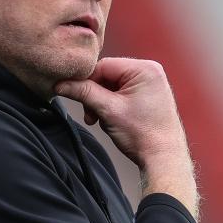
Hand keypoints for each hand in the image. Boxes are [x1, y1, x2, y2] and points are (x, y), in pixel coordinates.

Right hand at [54, 58, 198, 218]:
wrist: (163, 157)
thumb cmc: (143, 134)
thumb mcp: (108, 110)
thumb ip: (83, 93)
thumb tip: (59, 84)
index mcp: (145, 69)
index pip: (103, 65)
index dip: (85, 81)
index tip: (72, 95)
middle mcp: (149, 71)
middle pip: (107, 75)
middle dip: (94, 95)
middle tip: (90, 115)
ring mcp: (149, 83)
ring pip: (111, 85)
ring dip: (100, 102)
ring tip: (100, 120)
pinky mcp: (146, 95)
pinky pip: (120, 93)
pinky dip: (109, 105)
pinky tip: (109, 119)